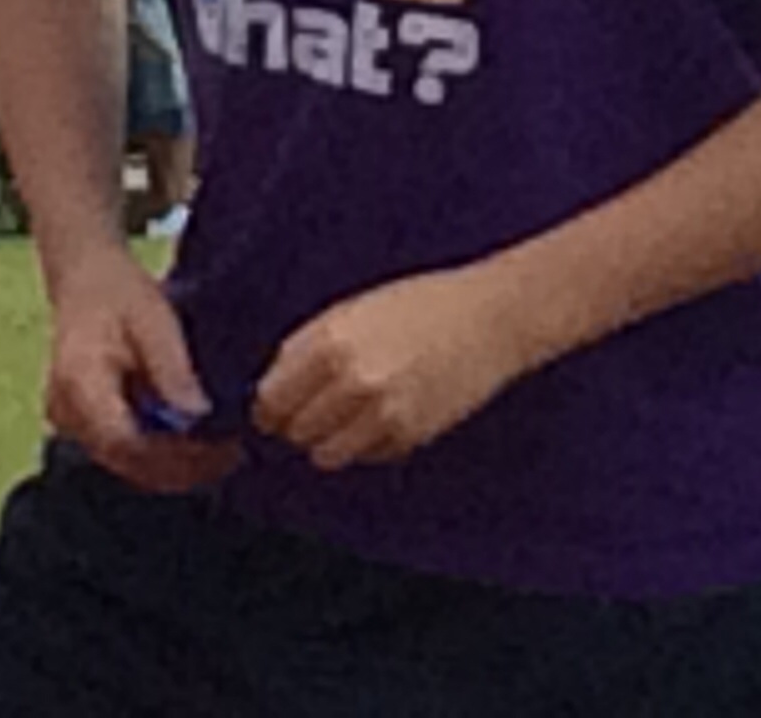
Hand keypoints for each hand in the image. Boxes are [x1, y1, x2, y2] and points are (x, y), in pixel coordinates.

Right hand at [42, 246, 240, 494]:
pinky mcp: (81, 429)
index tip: (219, 448)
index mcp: (80, 382)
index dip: (174, 455)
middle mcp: (66, 412)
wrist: (85, 282)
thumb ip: (172, 368)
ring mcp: (69, 425)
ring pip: (127, 466)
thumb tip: (198, 415)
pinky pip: (123, 455)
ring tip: (220, 451)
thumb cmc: (121, 295)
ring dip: (174, 466)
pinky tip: (193, 443)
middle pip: (127, 462)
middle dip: (182, 466)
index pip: (124, 442)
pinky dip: (159, 455)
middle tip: (230, 454)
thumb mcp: (154, 318)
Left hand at [252, 263, 535, 473]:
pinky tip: (383, 416)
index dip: (269, 407)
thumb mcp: (354, 310)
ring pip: (325, 454)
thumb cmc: (425, 304)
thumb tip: (274, 386)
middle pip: (295, 430)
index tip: (273, 411)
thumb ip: (309, 347)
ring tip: (348, 417)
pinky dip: (366, 445)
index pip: (272, 397)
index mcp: (331, 340)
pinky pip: (365, 456)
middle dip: (299, 424)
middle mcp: (352, 379)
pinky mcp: (409, 435)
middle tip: (315, 411)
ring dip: (329, 440)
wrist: (490, 317)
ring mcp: (382, 412)